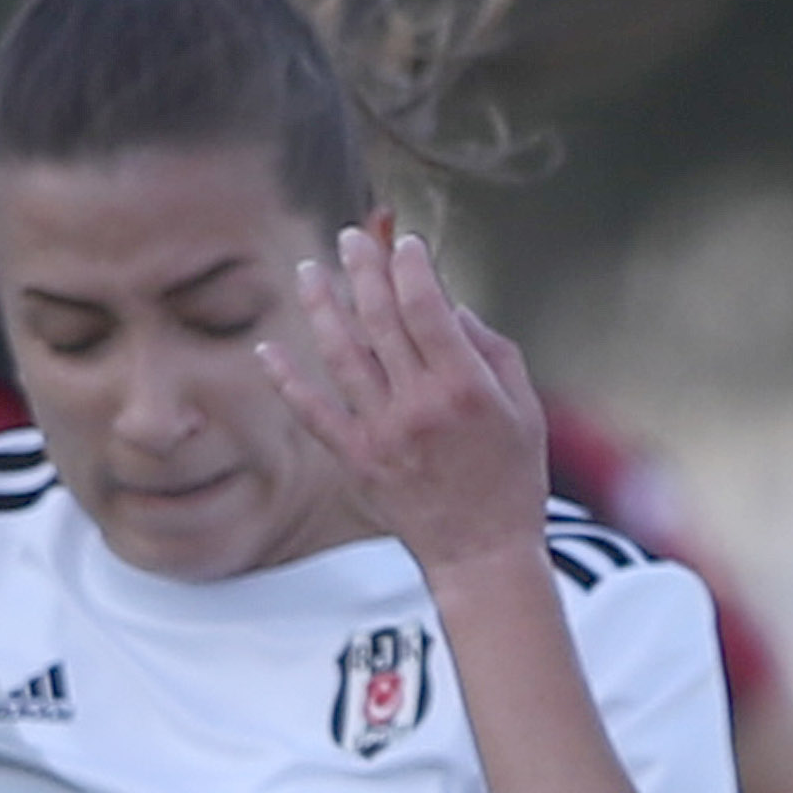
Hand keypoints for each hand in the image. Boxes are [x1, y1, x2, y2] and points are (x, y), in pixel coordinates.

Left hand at [265, 224, 551, 575]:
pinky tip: (268, 348)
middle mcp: (419, 404)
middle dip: (364, 270)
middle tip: (351, 237)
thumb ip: (492, 352)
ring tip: (310, 270)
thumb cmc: (513, 481)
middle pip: (380, 319)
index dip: (411, 266)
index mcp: (465, 387)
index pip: (427, 307)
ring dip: (322, 306)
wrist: (483, 554)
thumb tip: (451, 306)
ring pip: (342, 354)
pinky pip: (314, 413)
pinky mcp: (357, 460)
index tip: (405, 243)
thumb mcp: (524, 410)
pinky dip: (287, 380)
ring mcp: (382, 432)